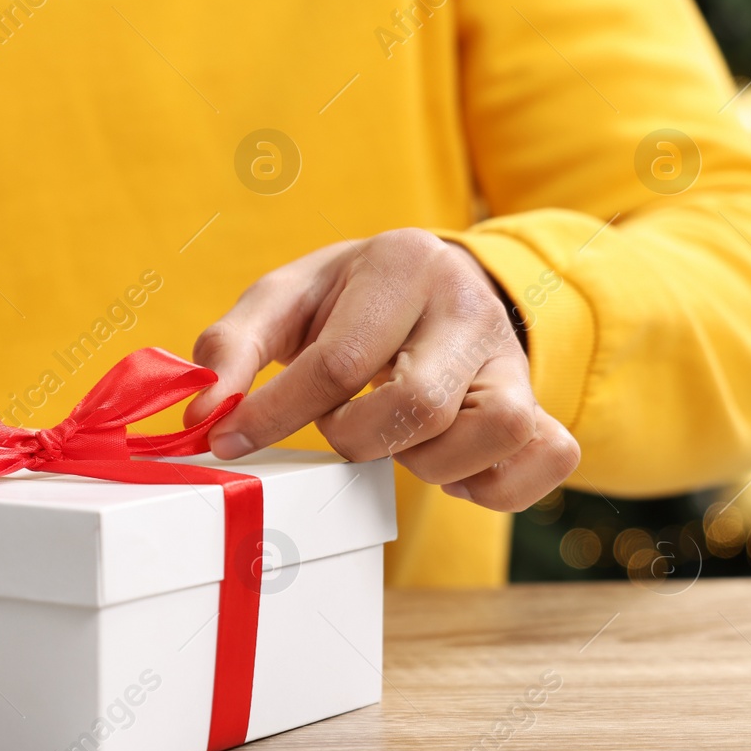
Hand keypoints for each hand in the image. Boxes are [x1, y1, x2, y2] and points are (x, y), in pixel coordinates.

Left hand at [185, 229, 579, 511]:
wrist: (427, 282)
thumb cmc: (344, 299)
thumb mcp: (280, 300)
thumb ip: (230, 346)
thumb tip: (202, 415)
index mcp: (402, 264)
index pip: (339, 361)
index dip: (276, 413)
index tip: (230, 442)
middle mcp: (469, 305)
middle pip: (419, 404)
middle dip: (357, 437)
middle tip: (339, 424)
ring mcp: (514, 357)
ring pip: (497, 430)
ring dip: (429, 461)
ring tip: (394, 439)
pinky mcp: (542, 402)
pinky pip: (548, 459)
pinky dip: (493, 485)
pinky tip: (445, 466)